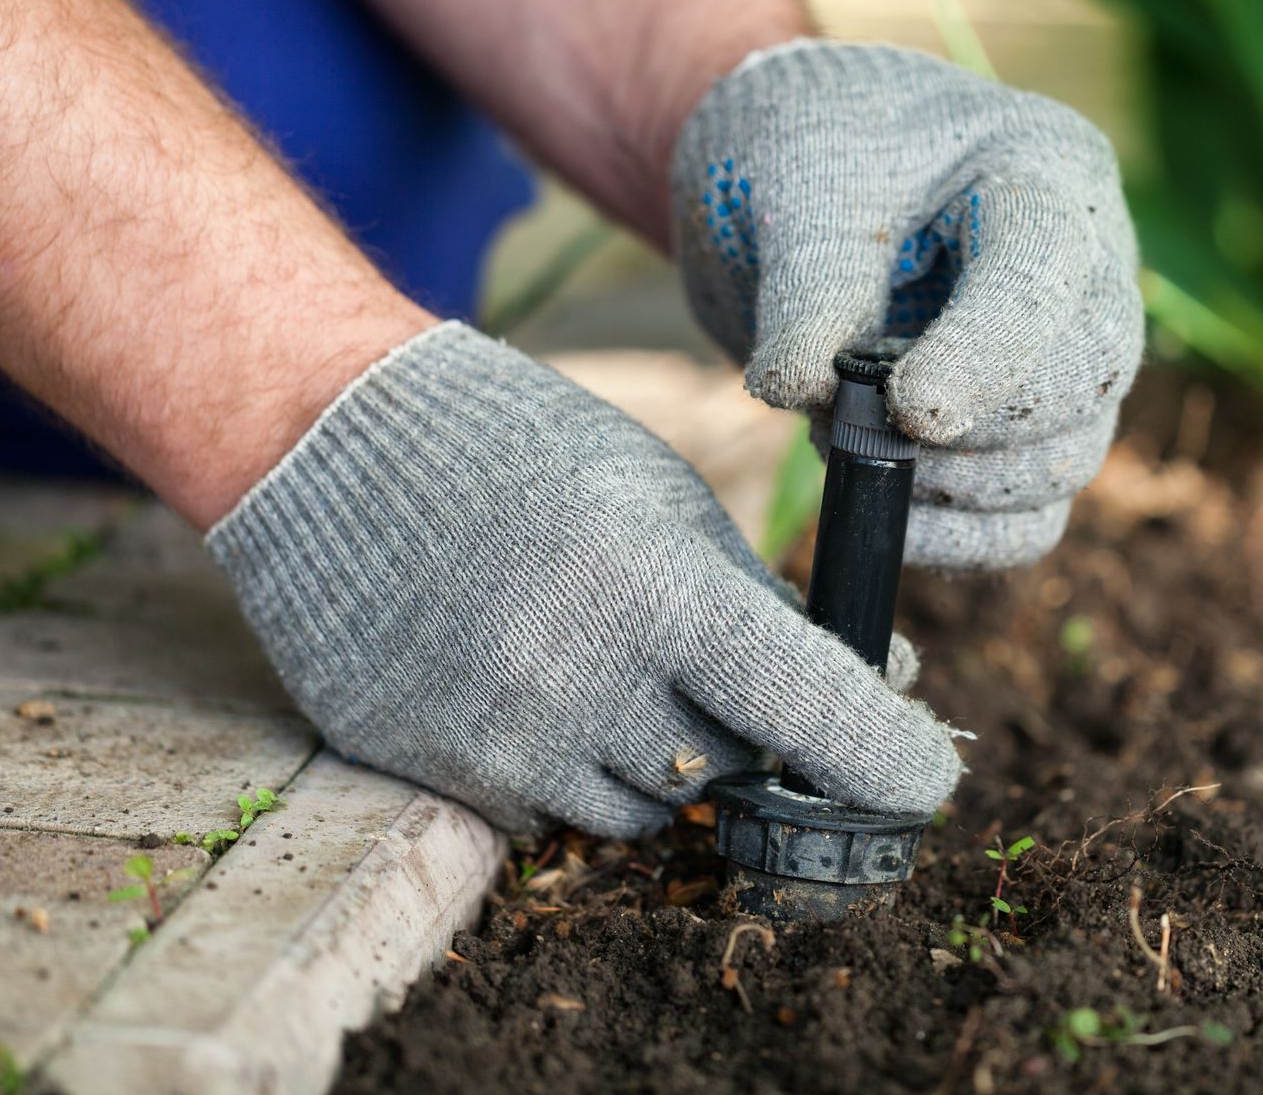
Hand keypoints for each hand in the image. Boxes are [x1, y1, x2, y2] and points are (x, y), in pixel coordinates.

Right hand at [207, 323, 960, 835]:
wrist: (333, 444)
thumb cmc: (526, 454)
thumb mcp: (663, 496)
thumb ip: (766, 598)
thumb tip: (882, 681)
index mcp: (654, 583)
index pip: (806, 703)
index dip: (882, 755)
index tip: (929, 781)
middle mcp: (581, 673)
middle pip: (731, 770)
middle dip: (750, 734)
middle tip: (717, 672)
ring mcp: (503, 733)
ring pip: (647, 812)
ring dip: (664, 762)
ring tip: (612, 663)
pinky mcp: (439, 767)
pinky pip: (555, 818)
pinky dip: (578, 773)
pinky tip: (542, 688)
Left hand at [671, 41, 1143, 568]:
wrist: (793, 180)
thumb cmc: (808, 151)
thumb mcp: (795, 194)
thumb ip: (807, 291)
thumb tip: (798, 389)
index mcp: (1043, 171)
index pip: (1046, 274)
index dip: (986, 355)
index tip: (907, 412)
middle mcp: (1088, 265)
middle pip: (1084, 378)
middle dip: (970, 429)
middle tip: (845, 423)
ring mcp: (1071, 355)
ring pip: (1064, 461)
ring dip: (952, 488)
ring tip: (839, 438)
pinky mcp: (1032, 431)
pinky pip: (1031, 519)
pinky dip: (961, 539)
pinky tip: (886, 516)